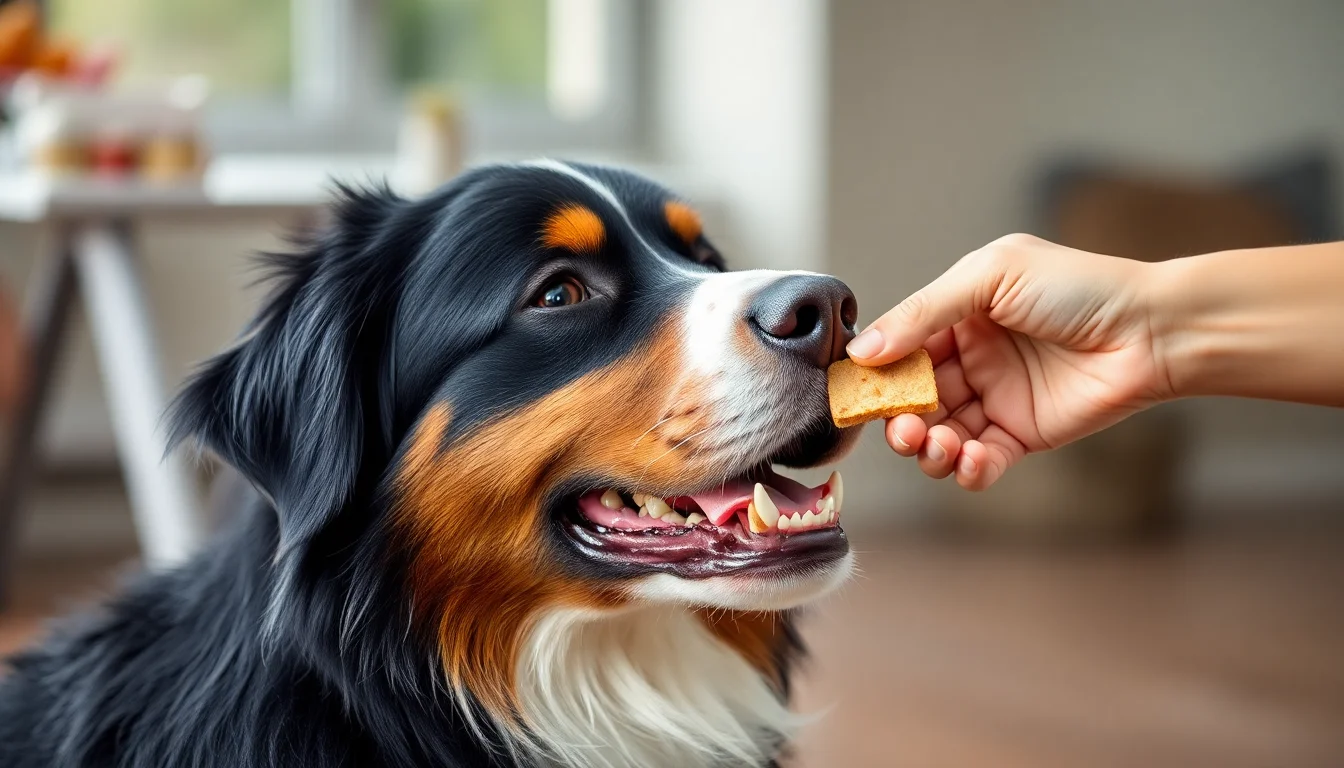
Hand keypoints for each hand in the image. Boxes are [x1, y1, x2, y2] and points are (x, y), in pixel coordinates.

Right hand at [846, 234, 1173, 489]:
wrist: (1151, 332)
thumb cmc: (1078, 288)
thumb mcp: (990, 277)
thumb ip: (924, 312)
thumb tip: (864, 351)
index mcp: (958, 314)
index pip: (900, 348)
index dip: (876, 374)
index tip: (856, 393)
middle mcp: (971, 358)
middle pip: (912, 398)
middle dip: (898, 418)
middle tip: (902, 428)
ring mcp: (994, 399)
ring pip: (938, 434)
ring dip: (926, 447)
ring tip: (936, 445)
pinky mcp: (1020, 435)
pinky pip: (978, 461)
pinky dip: (964, 469)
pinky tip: (968, 460)